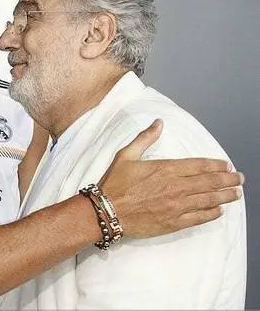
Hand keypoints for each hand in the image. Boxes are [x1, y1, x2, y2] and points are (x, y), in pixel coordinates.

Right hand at [99, 119, 242, 237]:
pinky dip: (212, 213)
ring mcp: (177, 206)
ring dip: (225, 196)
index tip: (227, 165)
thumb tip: (158, 123)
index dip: (217, 165)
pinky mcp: (173, 222)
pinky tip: (219, 210)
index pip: (200, 165)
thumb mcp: (126, 155)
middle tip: (239, 178)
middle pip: (210, 182)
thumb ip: (145, 138)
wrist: (106, 211)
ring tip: (236, 193)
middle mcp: (176, 187)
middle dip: (228, 180)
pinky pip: (199, 218)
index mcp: (166, 169)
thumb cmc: (114, 184)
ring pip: (209, 200)